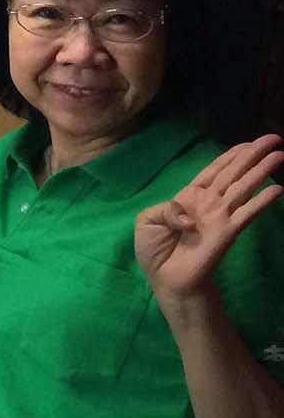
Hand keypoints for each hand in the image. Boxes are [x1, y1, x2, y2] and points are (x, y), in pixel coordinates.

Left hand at [135, 135, 283, 301]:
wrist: (165, 279)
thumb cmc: (155, 249)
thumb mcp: (147, 221)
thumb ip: (166, 209)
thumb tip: (190, 216)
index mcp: (190, 196)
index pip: (214, 170)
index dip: (232, 155)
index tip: (250, 142)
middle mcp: (209, 202)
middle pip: (234, 173)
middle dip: (253, 155)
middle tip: (274, 139)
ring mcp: (220, 216)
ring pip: (243, 187)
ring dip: (261, 171)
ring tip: (279, 156)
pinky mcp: (227, 232)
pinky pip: (246, 213)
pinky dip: (261, 201)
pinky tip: (277, 189)